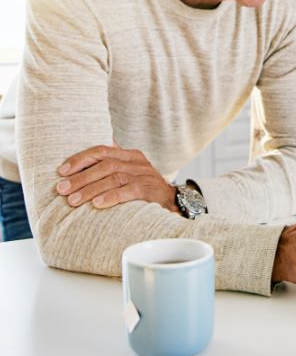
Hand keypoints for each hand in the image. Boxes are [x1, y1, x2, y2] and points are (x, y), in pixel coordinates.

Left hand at [56, 143, 179, 213]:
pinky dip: (111, 197)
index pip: (102, 150)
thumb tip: (77, 169)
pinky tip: (97, 204)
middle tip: (61, 189)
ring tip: (73, 201)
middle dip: (81, 177)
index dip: (80, 159)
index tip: (62, 171)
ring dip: (90, 189)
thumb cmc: (144, 188)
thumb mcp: (129, 173)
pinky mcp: (150, 190)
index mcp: (130, 155)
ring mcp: (144, 175)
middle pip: (105, 164)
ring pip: (114, 177)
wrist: (174, 202)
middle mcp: (137, 162)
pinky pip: (129, 191)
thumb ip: (110, 167)